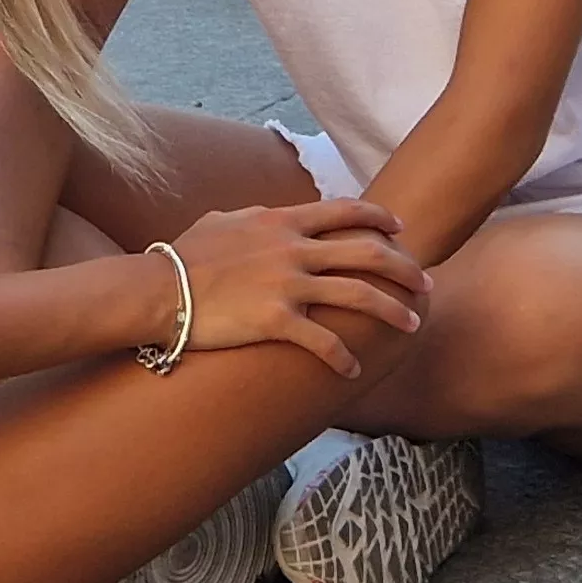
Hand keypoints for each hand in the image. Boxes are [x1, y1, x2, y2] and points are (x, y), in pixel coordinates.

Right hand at [157, 198, 428, 378]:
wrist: (156, 290)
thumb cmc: (181, 258)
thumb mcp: (221, 221)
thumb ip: (253, 215)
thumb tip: (267, 213)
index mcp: (281, 222)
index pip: (345, 211)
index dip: (379, 218)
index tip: (400, 229)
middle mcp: (292, 249)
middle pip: (367, 252)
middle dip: (404, 267)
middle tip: (425, 282)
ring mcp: (287, 285)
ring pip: (358, 295)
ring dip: (392, 311)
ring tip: (412, 325)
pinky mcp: (276, 321)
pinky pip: (323, 341)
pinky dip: (343, 358)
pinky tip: (354, 371)